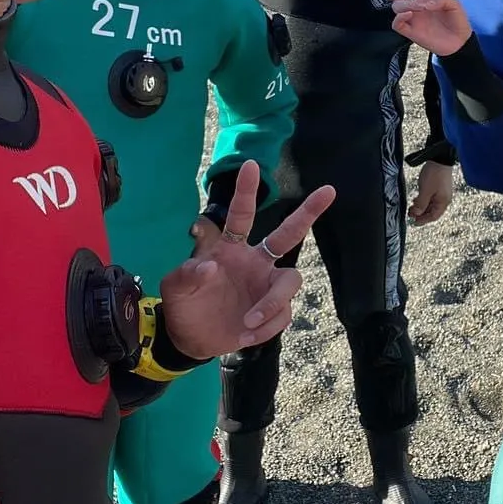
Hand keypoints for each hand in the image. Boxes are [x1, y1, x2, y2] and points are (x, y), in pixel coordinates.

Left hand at [161, 160, 335, 358]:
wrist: (191, 338)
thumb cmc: (184, 304)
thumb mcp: (174, 288)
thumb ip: (186, 275)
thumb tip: (209, 267)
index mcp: (231, 248)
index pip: (241, 215)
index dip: (246, 191)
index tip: (250, 165)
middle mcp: (256, 262)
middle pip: (288, 234)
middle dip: (308, 212)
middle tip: (328, 191)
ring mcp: (267, 286)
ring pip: (290, 281)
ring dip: (272, 302)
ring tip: (248, 321)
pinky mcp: (274, 312)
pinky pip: (281, 315)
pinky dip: (265, 327)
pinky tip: (244, 335)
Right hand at [363, 0, 472, 56]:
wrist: (459, 43)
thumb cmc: (458, 23)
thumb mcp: (454, 5)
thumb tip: (425, 4)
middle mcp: (416, 7)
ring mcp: (412, 20)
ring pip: (396, 7)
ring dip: (404, 4)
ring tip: (417, 8)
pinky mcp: (410, 32)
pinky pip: (397, 23)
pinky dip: (400, 17)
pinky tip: (410, 14)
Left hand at [409, 161, 452, 225]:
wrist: (440, 159)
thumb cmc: (435, 174)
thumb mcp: (425, 191)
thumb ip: (421, 204)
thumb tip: (416, 214)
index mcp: (443, 202)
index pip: (433, 216)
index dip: (423, 220)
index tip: (414, 222)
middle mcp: (444, 199)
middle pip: (432, 211)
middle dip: (421, 214)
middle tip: (411, 214)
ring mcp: (442, 193)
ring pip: (431, 205)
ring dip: (421, 207)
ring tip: (412, 207)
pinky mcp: (439, 187)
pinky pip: (431, 198)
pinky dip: (423, 200)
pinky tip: (417, 199)